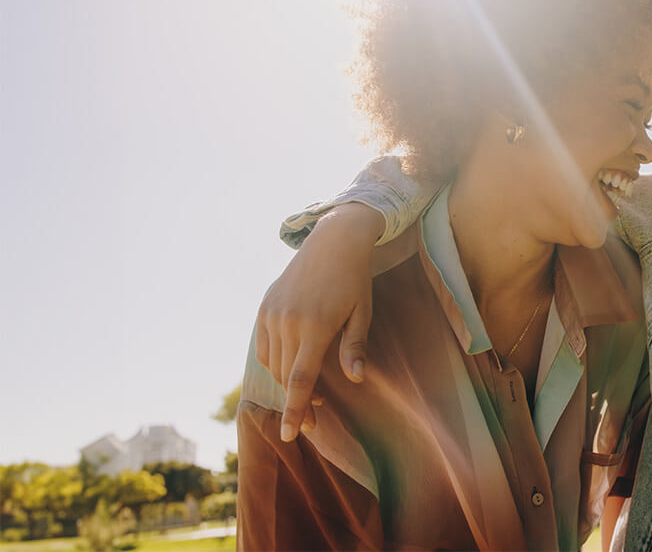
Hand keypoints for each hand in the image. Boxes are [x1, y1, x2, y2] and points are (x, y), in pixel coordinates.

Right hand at [255, 202, 383, 440]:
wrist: (332, 241)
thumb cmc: (354, 279)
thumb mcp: (361, 312)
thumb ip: (354, 347)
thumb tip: (354, 378)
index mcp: (315, 326)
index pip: (301, 380)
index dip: (295, 410)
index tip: (290, 435)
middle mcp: (288, 322)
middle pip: (287, 376)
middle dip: (298, 403)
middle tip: (316, 421)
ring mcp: (272, 314)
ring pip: (274, 364)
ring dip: (289, 383)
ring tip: (312, 394)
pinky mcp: (264, 308)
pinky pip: (264, 347)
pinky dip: (276, 363)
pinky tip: (293, 367)